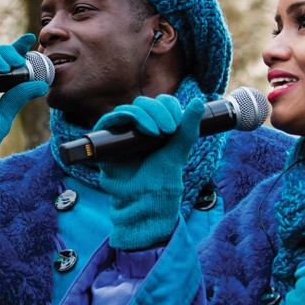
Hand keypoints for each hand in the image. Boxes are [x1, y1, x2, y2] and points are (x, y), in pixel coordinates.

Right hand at [92, 94, 203, 249]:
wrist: (144, 202)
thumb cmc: (160, 183)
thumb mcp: (178, 153)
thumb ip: (188, 129)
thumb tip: (199, 101)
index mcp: (156, 129)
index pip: (159, 104)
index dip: (168, 106)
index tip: (178, 122)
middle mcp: (137, 130)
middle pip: (145, 103)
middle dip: (159, 111)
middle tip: (169, 129)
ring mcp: (121, 135)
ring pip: (130, 108)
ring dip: (146, 114)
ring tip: (158, 133)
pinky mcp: (105, 142)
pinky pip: (110, 120)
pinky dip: (127, 117)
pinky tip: (142, 129)